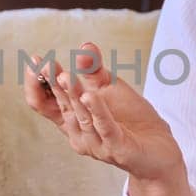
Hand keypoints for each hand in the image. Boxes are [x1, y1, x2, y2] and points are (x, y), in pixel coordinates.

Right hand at [20, 41, 183, 182]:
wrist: (160, 150)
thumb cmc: (130, 120)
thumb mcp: (109, 89)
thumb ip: (95, 70)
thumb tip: (86, 45)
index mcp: (71, 118)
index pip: (42, 103)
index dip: (35, 83)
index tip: (34, 60)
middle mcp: (77, 133)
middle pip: (58, 107)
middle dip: (51, 84)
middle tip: (44, 63)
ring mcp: (96, 143)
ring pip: (80, 115)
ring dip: (72, 94)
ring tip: (65, 75)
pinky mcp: (116, 148)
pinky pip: (104, 127)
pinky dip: (97, 110)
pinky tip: (90, 96)